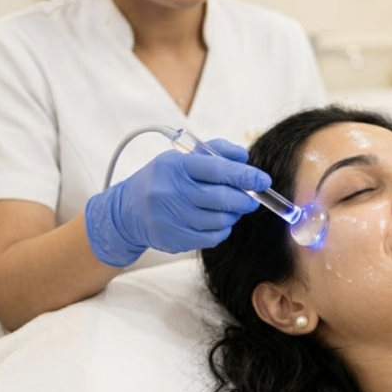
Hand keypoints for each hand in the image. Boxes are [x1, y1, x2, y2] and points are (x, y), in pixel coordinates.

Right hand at [85, 139, 269, 266]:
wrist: (127, 211)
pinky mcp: (173, 239)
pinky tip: (217, 221)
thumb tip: (244, 156)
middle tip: (253, 198)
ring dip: (233, 214)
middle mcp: (170, 192)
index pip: (216, 169)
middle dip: (244, 199)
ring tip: (232, 208)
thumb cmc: (163, 180)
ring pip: (219, 220)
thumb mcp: (181, 158)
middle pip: (220, 198)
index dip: (244, 175)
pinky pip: (212, 237)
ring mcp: (170, 218)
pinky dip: (222, 229)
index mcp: (175, 166)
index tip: (263, 180)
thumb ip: (215, 152)